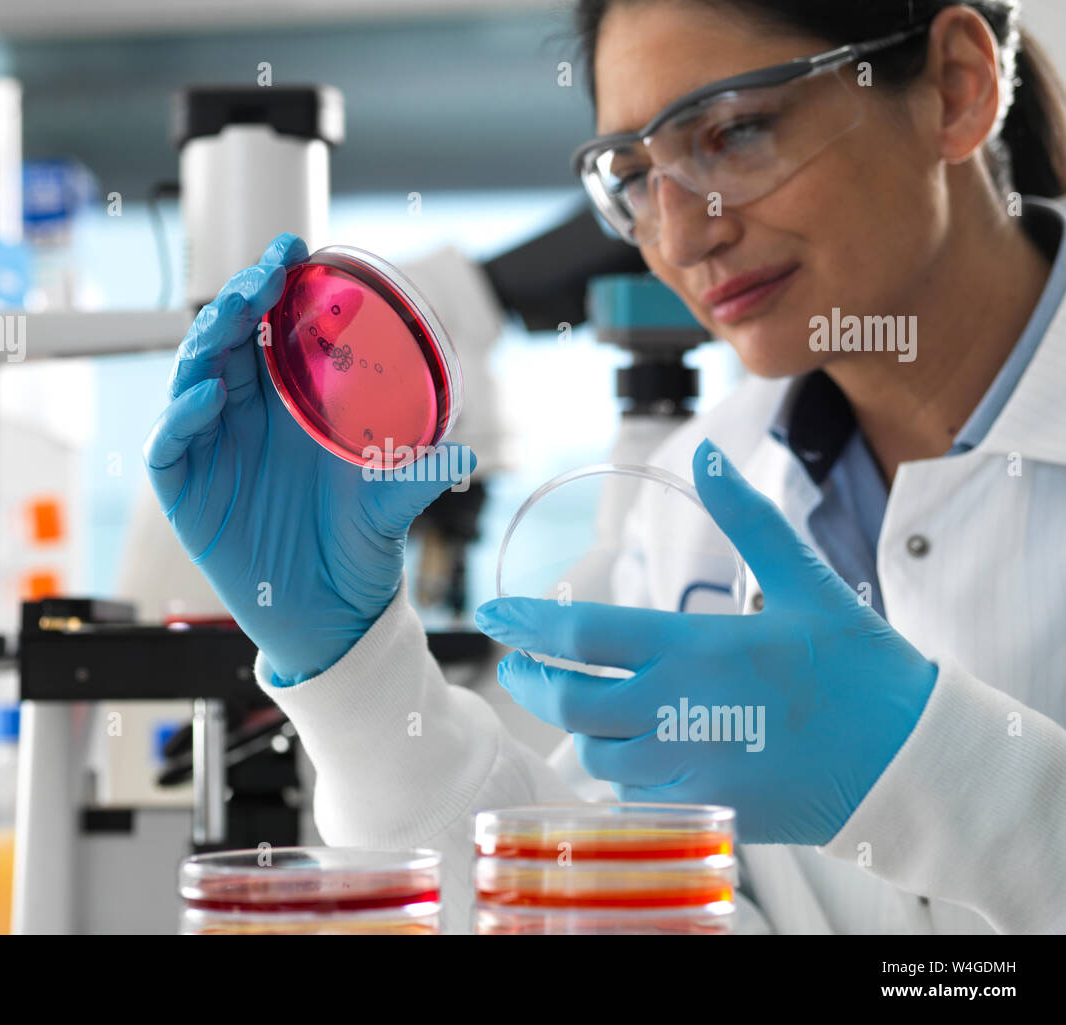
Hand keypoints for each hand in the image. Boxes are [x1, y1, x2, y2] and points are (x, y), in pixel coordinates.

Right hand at [144, 233, 475, 683]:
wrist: (333, 615)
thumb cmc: (357, 546)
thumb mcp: (392, 502)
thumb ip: (419, 473)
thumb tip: (466, 452)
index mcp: (288, 405)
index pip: (268, 330)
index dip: (273, 287)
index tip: (296, 251)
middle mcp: (245, 418)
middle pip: (225, 342)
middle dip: (239, 299)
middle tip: (264, 273)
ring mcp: (212, 451)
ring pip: (191, 379)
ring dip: (207, 343)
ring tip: (234, 315)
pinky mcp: (187, 492)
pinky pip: (170, 447)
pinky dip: (181, 420)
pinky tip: (209, 399)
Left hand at [474, 438, 936, 844]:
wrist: (912, 762)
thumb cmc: (861, 667)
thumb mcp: (806, 580)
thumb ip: (746, 519)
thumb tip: (705, 455)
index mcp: (698, 646)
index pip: (582, 633)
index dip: (526, 622)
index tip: (491, 614)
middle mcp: (682, 709)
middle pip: (569, 700)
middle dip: (530, 681)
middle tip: (516, 667)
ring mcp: (691, 766)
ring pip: (595, 754)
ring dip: (577, 729)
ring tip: (579, 707)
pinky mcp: (707, 809)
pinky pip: (634, 795)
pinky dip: (619, 772)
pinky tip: (629, 750)